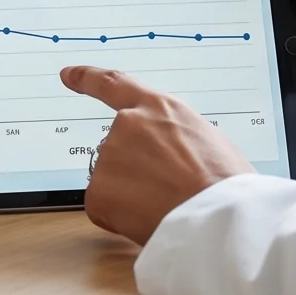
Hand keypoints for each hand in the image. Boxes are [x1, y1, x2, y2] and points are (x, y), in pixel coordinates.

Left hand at [59, 66, 252, 245]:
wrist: (220, 217)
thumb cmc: (226, 185)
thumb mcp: (209, 140)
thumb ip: (175, 137)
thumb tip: (169, 156)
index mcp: (160, 107)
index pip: (113, 85)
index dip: (88, 78)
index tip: (69, 75)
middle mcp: (128, 124)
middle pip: (118, 149)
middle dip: (135, 172)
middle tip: (166, 193)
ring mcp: (110, 155)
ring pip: (113, 181)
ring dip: (132, 196)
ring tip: (167, 206)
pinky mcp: (98, 190)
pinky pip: (105, 208)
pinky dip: (121, 219)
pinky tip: (149, 219)